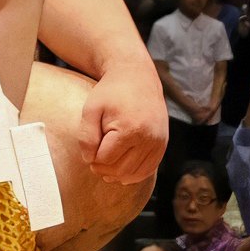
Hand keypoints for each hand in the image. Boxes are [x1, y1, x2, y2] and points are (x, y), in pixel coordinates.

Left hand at [81, 64, 168, 185]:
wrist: (137, 76)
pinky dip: (133, 174)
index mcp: (129, 129)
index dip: (93, 158)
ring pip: (135, 174)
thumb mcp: (91, 109)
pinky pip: (148, 169)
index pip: (105, 159)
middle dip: (104, 169)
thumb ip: (86, 136)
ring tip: (106, 165)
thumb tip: (89, 160)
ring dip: (118, 174)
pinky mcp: (163, 144)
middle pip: (121, 170)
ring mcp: (158, 142)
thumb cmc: (111, 92)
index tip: (89, 149)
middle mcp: (148, 138)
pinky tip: (121, 170)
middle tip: (94, 160)